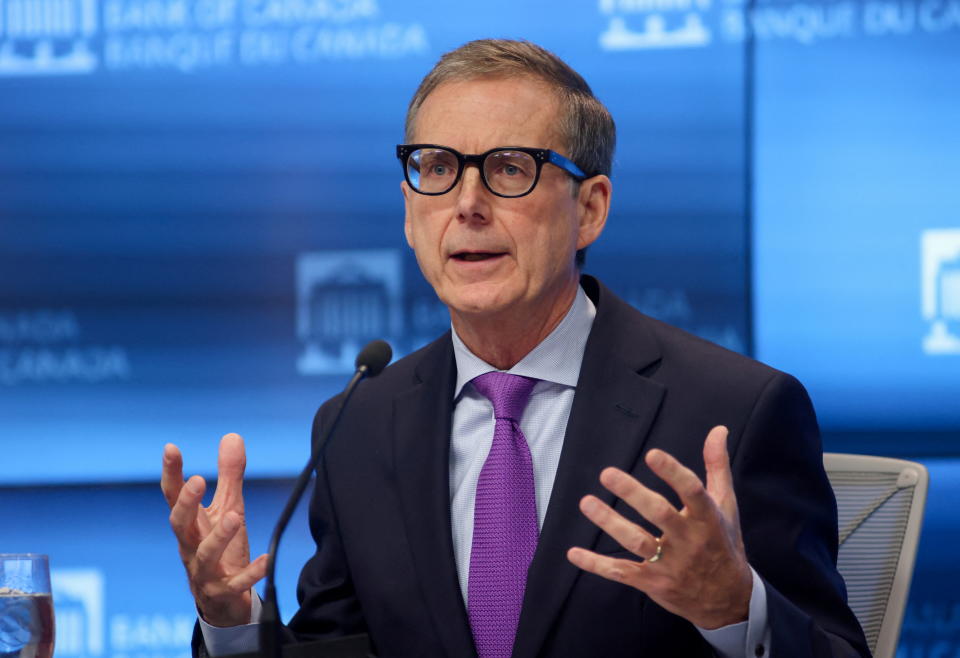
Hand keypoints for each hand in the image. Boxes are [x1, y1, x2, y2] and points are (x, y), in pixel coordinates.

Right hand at [161, 433, 267, 626]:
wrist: (221, 602)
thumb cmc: (222, 549)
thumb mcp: (227, 508)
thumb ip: (229, 475)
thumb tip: (232, 436)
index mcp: (190, 525)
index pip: (174, 497)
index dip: (171, 473)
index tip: (170, 448)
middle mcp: (191, 546)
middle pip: (180, 525)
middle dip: (186, 504)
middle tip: (196, 481)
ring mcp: (205, 571)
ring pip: (206, 554)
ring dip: (219, 536)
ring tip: (235, 516)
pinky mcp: (224, 591)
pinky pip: (236, 583)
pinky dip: (251, 572)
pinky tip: (267, 559)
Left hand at [567, 426, 752, 629]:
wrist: (728, 599)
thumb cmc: (722, 542)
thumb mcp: (725, 504)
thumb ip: (717, 465)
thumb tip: (717, 429)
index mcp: (708, 518)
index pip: (692, 491)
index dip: (672, 472)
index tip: (651, 454)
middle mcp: (689, 540)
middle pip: (659, 514)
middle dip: (633, 494)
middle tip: (607, 473)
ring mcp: (670, 564)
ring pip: (637, 542)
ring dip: (610, 523)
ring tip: (587, 503)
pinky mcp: (653, 582)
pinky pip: (622, 573)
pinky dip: (597, 565)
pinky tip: (574, 553)